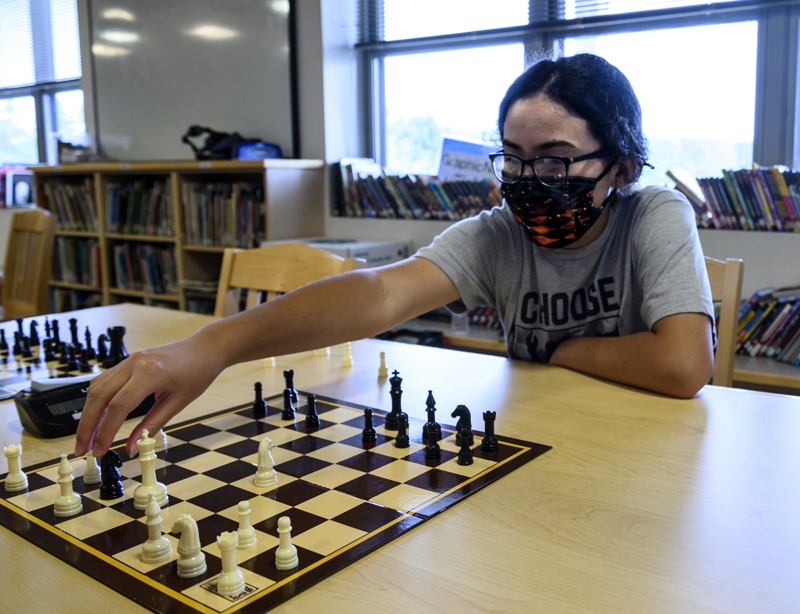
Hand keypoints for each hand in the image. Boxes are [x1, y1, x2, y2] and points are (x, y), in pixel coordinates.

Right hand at [74, 331, 224, 457]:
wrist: (204, 349)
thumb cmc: (197, 373)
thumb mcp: (177, 403)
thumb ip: (151, 427)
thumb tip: (133, 449)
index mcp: (150, 373)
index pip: (117, 406)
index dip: (105, 432)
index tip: (99, 451)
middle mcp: (134, 363)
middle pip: (99, 397)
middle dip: (87, 426)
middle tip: (82, 449)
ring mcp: (129, 360)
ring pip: (96, 388)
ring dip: (88, 414)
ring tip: (87, 438)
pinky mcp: (127, 361)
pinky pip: (104, 380)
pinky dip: (96, 399)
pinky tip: (95, 416)